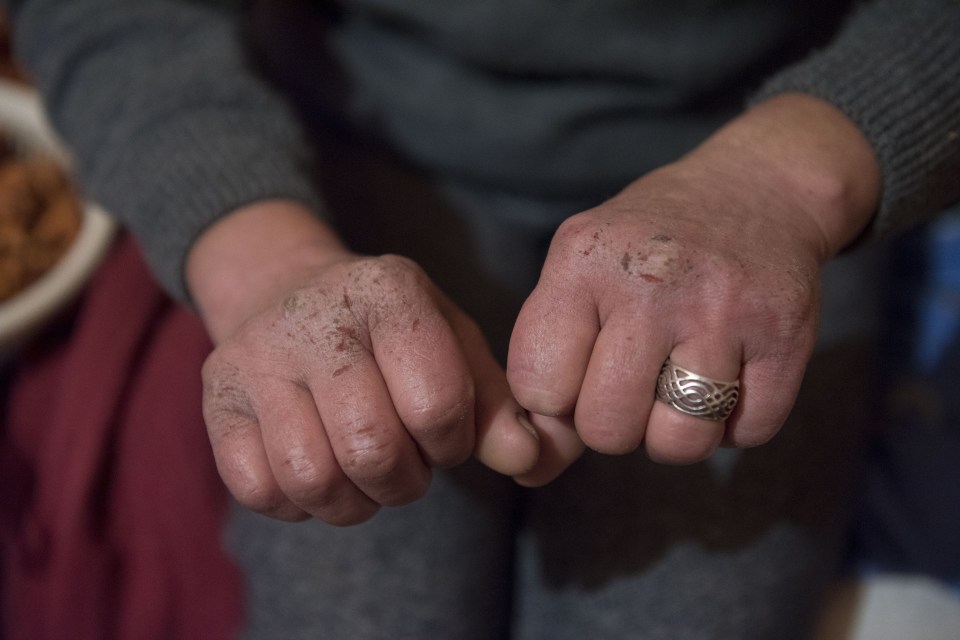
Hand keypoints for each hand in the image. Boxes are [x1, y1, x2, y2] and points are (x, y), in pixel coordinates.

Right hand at [188, 202, 538, 524]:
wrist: (286, 289)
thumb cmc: (388, 332)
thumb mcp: (453, 345)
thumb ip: (498, 405)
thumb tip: (527, 459)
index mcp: (389, 292)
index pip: (437, 403)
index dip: (452, 443)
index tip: (444, 435)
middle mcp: (315, 317)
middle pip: (372, 449)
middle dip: (404, 481)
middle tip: (404, 462)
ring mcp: (254, 356)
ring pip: (312, 479)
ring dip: (353, 501)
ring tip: (363, 471)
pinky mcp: (215, 397)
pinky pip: (259, 490)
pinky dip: (298, 504)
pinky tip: (317, 467)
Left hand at [507, 93, 880, 484]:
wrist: (757, 189)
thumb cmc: (648, 248)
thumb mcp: (580, 272)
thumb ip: (546, 365)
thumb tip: (529, 471)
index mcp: (582, 262)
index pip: (538, 387)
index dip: (555, 398)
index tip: (578, 371)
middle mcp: (651, 283)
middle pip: (608, 429)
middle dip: (615, 422)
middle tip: (633, 381)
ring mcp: (723, 310)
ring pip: (679, 443)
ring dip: (675, 432)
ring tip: (678, 385)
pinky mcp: (784, 334)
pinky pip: (748, 433)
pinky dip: (735, 423)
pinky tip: (729, 373)